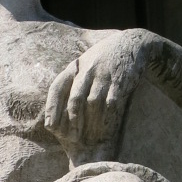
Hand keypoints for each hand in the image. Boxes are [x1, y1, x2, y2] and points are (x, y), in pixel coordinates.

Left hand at [44, 31, 154, 153]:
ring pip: (93, 102)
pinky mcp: (120, 79)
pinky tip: (107, 128)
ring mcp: (103, 74)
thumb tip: (58, 106)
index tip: (50, 126)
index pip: (57, 88)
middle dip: (72, 121)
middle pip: (75, 98)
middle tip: (73, 138)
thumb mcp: (84, 63)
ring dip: (91, 122)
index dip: (52, 108)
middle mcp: (87, 70)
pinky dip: (108, 115)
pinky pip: (111, 101)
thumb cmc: (103, 58)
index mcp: (74, 67)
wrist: (131, 42)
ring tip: (91, 138)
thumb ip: (72, 80)